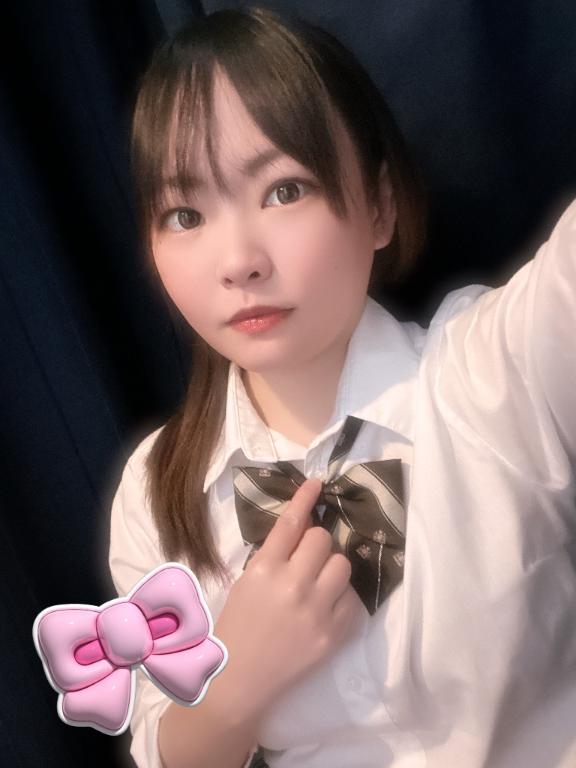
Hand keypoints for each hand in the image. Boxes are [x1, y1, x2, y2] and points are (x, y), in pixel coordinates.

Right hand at [213, 477, 361, 719]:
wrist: (238, 681)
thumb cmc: (236, 627)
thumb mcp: (245, 582)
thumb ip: (273, 555)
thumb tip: (302, 529)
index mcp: (263, 569)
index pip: (291, 523)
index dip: (305, 499)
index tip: (318, 483)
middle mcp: (292, 585)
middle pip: (323, 539)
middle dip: (315, 543)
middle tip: (306, 558)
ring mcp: (316, 610)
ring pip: (342, 565)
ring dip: (331, 567)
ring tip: (318, 582)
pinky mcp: (334, 633)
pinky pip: (353, 598)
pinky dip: (342, 596)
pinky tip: (326, 604)